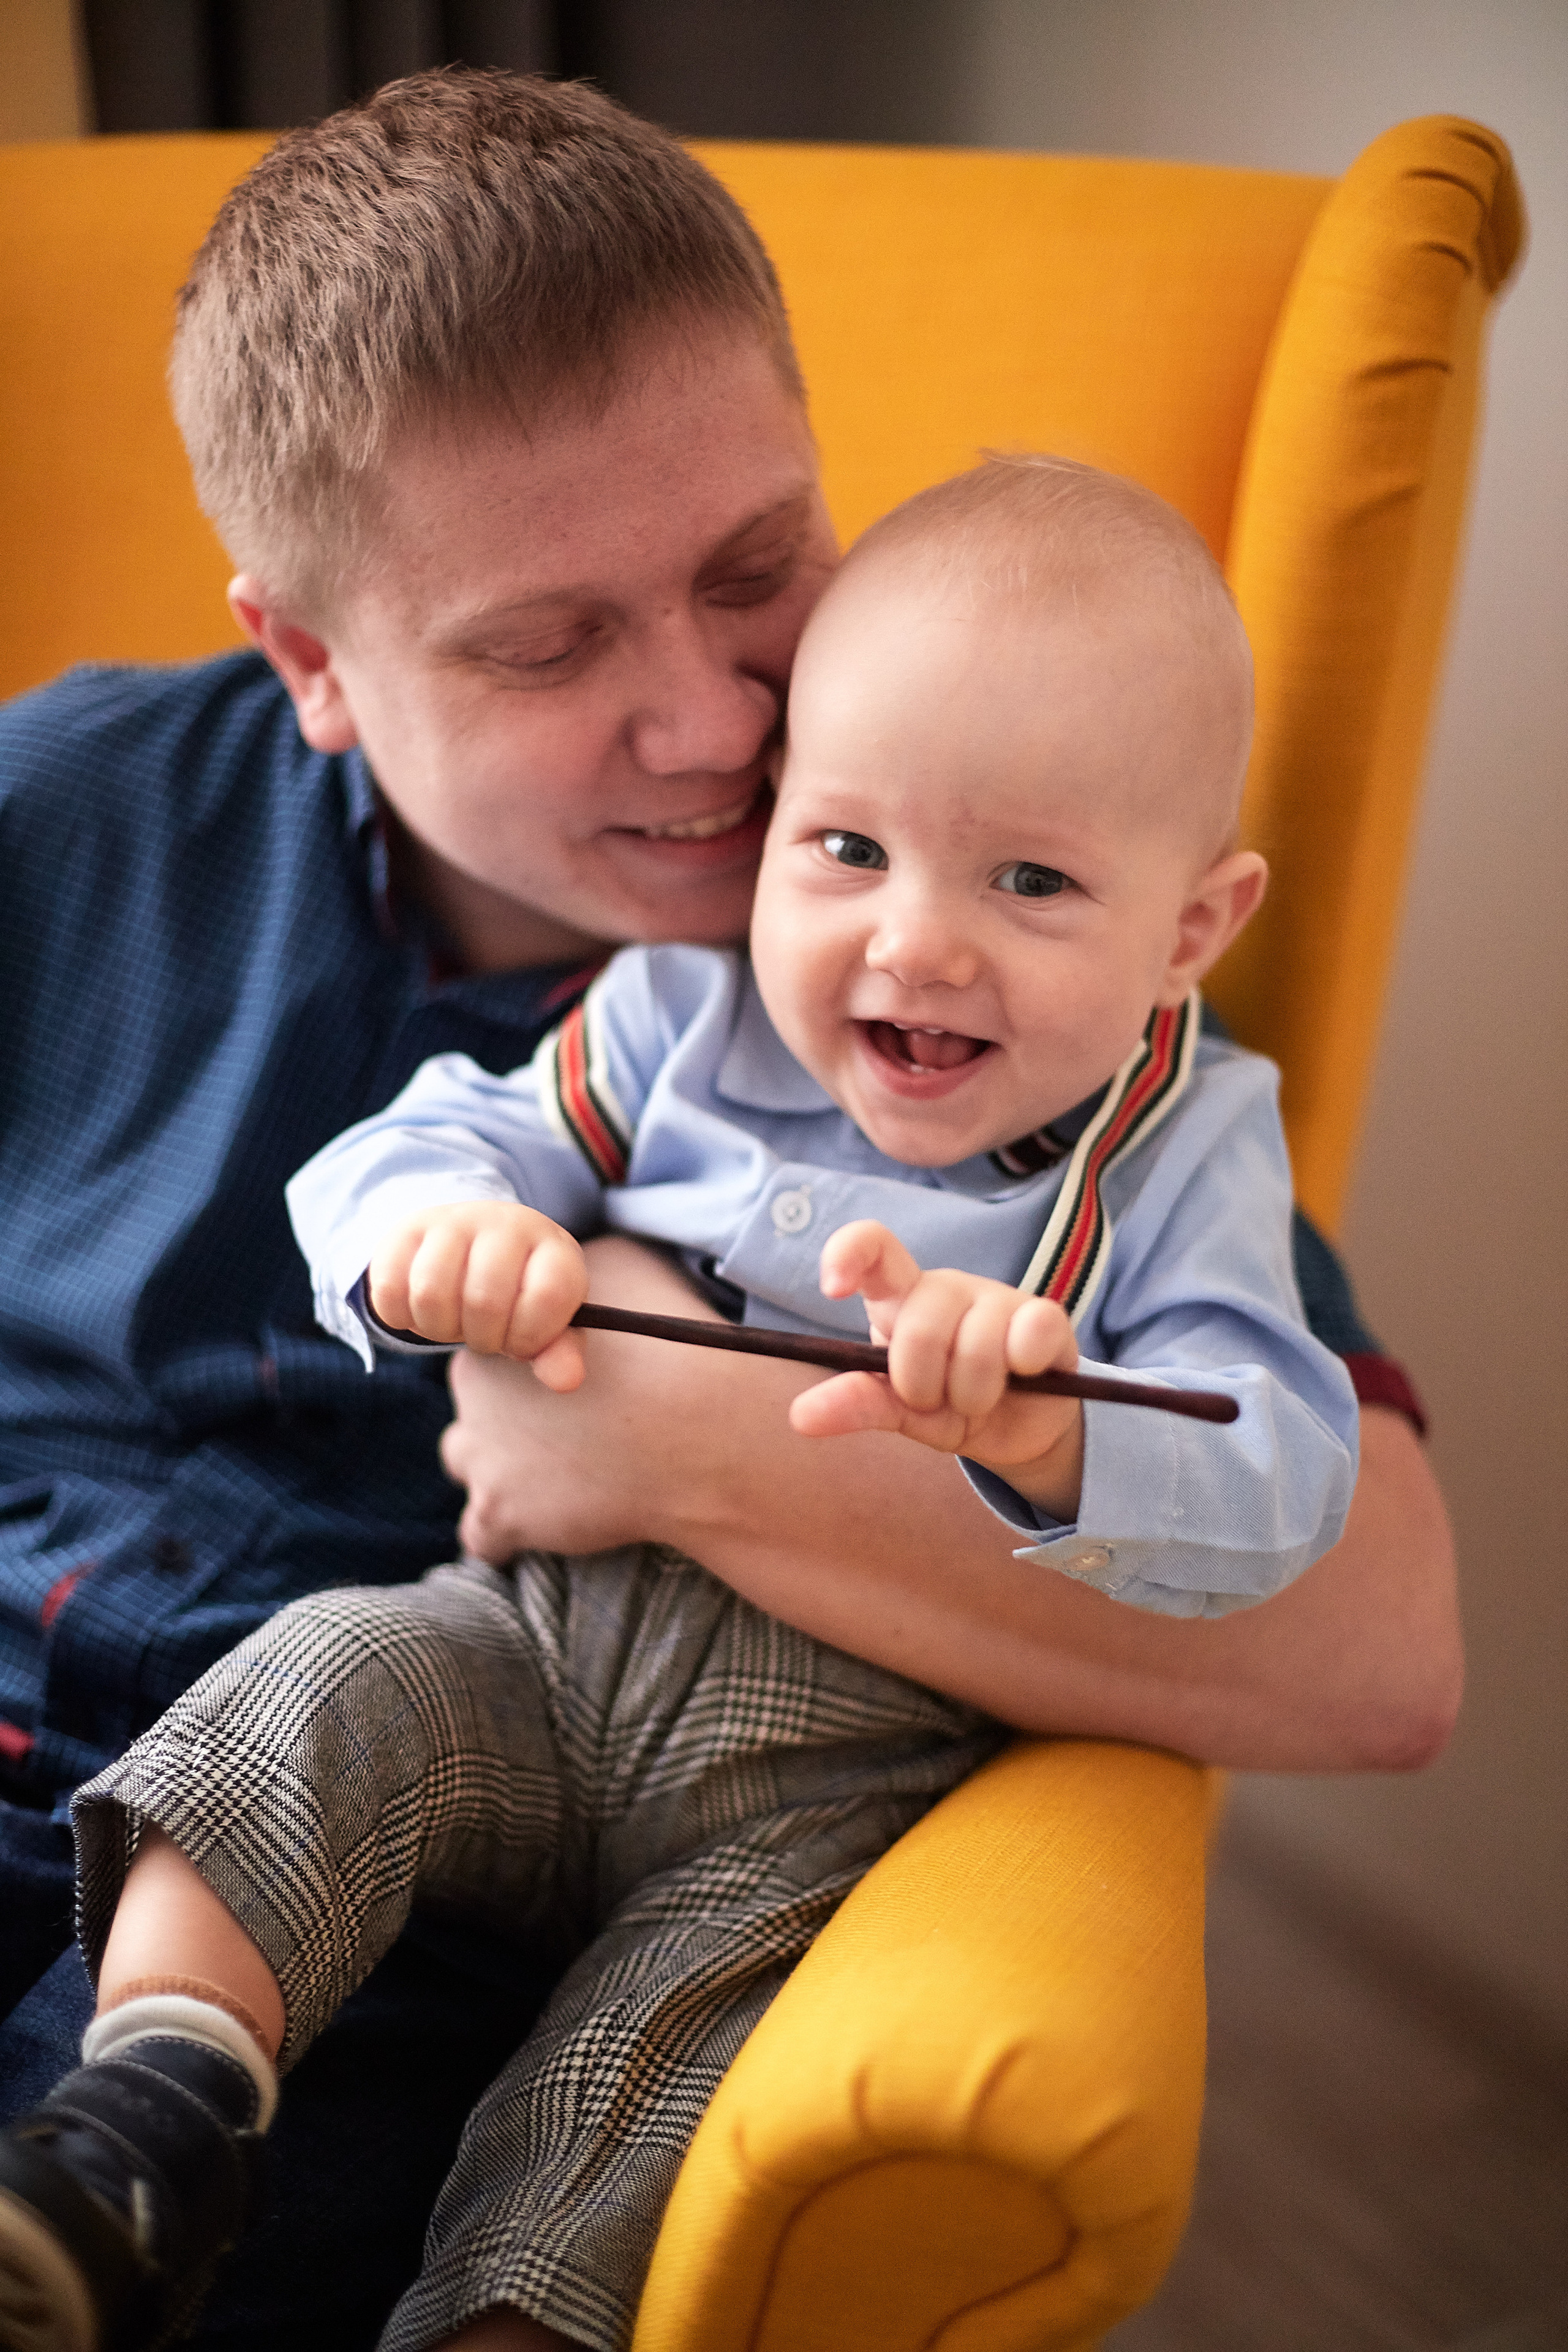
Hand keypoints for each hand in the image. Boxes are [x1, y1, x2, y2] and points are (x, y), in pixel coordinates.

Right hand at [367, 1200, 587, 1389]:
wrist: (474, 1247)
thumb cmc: (517, 1296)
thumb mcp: (546, 1323)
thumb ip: (558, 1353)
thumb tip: (565, 1381)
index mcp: (553, 1248)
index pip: (548, 1298)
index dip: (529, 1337)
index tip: (520, 1339)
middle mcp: (506, 1224)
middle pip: (484, 1301)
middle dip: (481, 1337)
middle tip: (483, 1333)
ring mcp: (454, 1220)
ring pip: (430, 1292)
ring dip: (437, 1328)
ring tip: (453, 1320)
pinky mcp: (407, 1228)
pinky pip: (389, 1287)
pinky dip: (401, 1316)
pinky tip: (420, 1309)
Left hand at [440, 1234, 741, 1559]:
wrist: (689, 1428)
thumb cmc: (666, 1344)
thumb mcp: (620, 1266)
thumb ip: (579, 1273)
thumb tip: (576, 1276)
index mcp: (500, 1337)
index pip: (489, 1355)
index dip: (528, 1371)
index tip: (570, 1384)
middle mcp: (473, 1396)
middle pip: (474, 1408)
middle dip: (509, 1418)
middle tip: (570, 1426)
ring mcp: (483, 1459)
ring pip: (467, 1465)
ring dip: (502, 1472)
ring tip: (560, 1475)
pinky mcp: (502, 1514)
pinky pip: (483, 1536)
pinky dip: (509, 1533)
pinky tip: (552, 1521)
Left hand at [791, 1219, 1084, 1516]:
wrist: (1016, 1430)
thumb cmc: (947, 1406)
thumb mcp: (898, 1411)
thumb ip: (857, 1403)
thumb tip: (800, 1416)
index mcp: (901, 1298)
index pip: (873, 1248)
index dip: (848, 1254)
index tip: (831, 1287)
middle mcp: (947, 1288)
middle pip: (919, 1327)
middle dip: (922, 1385)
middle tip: (935, 1399)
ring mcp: (999, 1297)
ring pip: (976, 1346)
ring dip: (972, 1396)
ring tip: (977, 1399)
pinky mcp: (1046, 1317)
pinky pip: (1029, 1334)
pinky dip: (1021, 1367)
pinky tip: (1025, 1373)